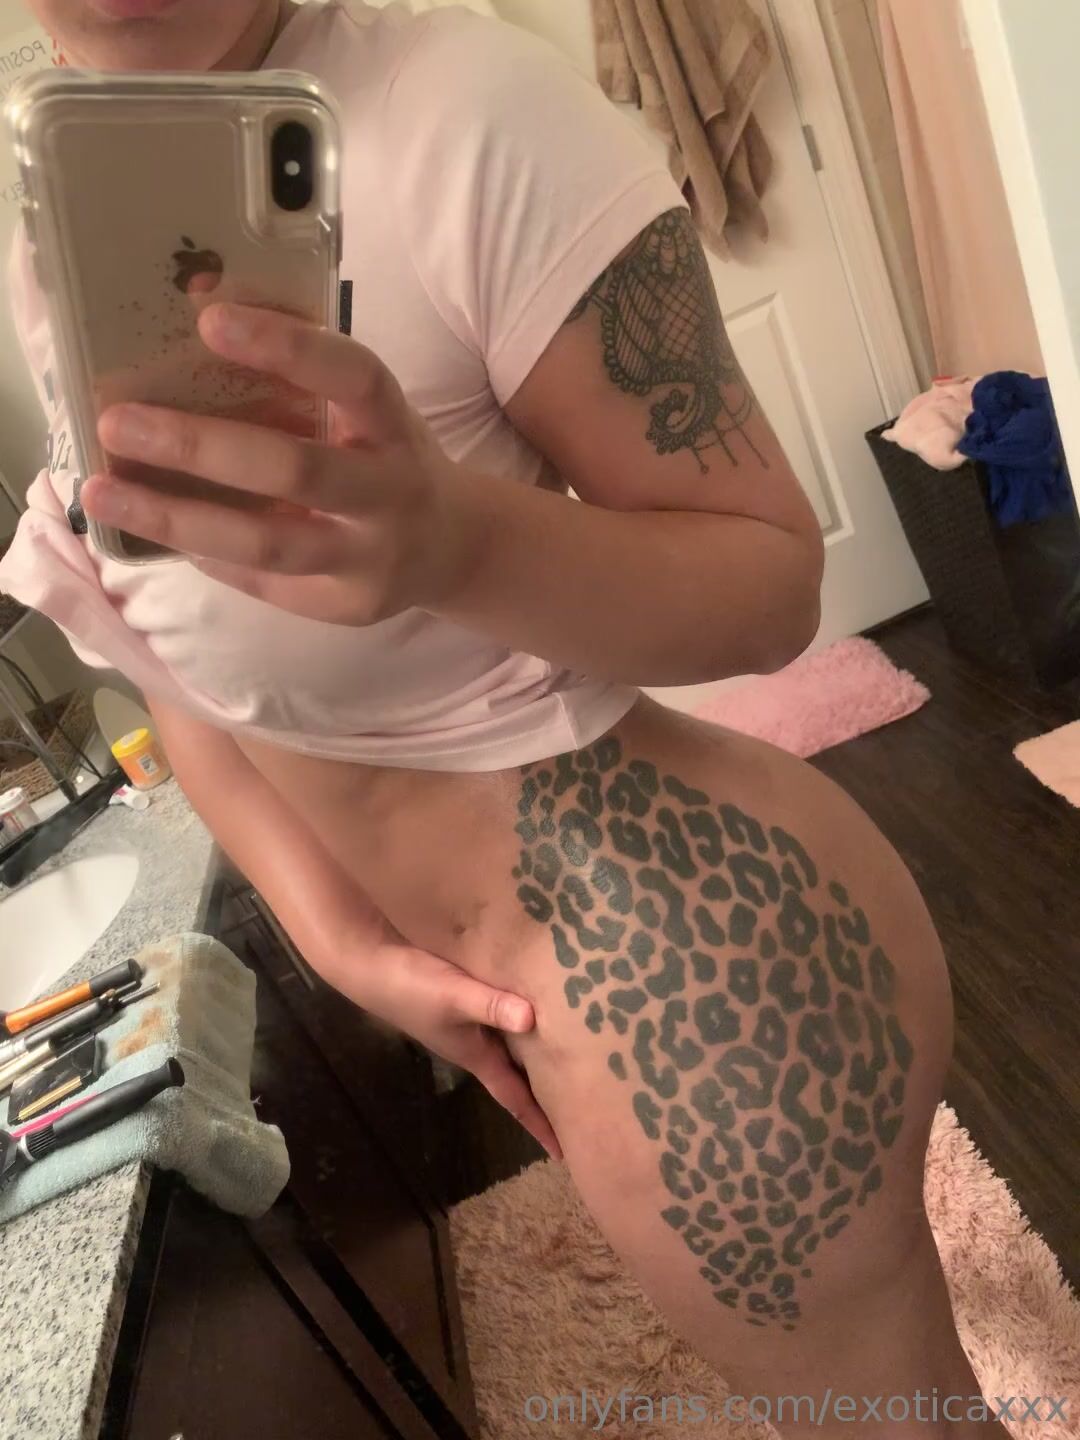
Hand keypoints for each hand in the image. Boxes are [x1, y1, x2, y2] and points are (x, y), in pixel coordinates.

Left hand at [83, 303, 478, 623]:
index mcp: (396, 426)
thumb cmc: (389, 458)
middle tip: (117, 422)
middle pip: (298, 471)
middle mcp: (391, 494)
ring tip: (102, 493)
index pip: (354, 376)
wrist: (455, 549)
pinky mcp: (347, 607)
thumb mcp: (370, 413)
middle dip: (200, 446)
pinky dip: (204, 552)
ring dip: (177, 518)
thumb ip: (307, 380)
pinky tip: (153, 528)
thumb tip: (196, 316)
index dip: (289, 348)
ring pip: (267, 545)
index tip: (209, 320)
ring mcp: (371, 559)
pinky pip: (261, 582)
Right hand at [349, 941, 561, 1161]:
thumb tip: (532, 1020)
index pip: (515, 1098)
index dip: (540, 1125)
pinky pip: (506, 1019)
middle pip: (520, 1077)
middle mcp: (476, 1046)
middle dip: (549, 1094)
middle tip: (585, 1108)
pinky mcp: (466, 1001)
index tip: (566, 1152)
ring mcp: (469, 1025)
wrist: (370, 964)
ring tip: (577, 1061)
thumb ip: (492, 1006)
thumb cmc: (412, 988)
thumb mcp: (455, 997)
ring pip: (514, 1049)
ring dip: (541, 1057)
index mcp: (476, 1056)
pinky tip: (544, 1008)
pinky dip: (527, 1021)